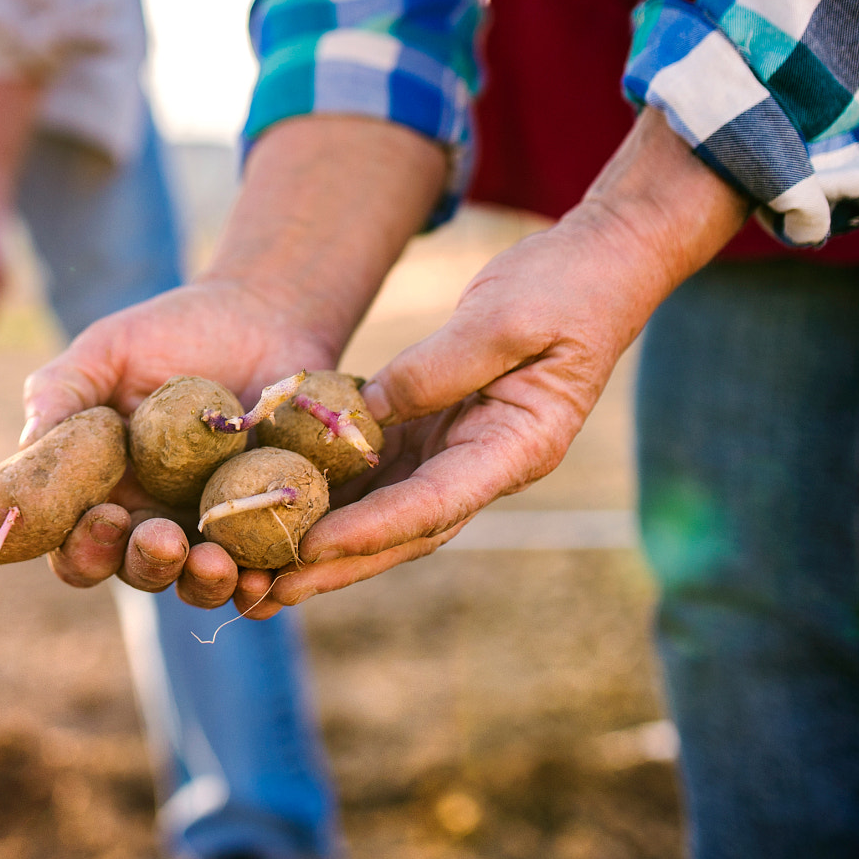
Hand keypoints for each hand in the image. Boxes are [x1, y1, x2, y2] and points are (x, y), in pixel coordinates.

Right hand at [31, 277, 337, 605]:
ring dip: (200, 584)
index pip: (76, 543)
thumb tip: (27, 444)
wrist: (265, 314)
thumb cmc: (174, 331)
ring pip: (195, 583)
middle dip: (146, 565)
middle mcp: (150, 517)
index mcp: (102, 488)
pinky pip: (259, 572)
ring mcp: (209, 526)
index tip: (105, 514)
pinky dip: (257, 586)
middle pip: (135, 571)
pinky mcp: (265, 524)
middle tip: (163, 539)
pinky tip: (262, 576)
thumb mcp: (108, 350)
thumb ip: (61, 390)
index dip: (83, 546)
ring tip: (215, 562)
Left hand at [231, 109, 749, 615]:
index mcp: (518, 448)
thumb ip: (438, 367)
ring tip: (259, 569)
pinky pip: (380, 472)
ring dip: (328, 542)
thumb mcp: (502, 317)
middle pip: (404, 530)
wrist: (600, 266)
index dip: (371, 529)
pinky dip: (335, 493)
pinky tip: (280, 503)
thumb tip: (366, 410)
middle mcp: (487, 464)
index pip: (434, 504)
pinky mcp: (437, 429)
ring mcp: (460, 451)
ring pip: (387, 512)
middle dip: (337, 563)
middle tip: (266, 592)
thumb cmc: (564, 288)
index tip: (311, 548)